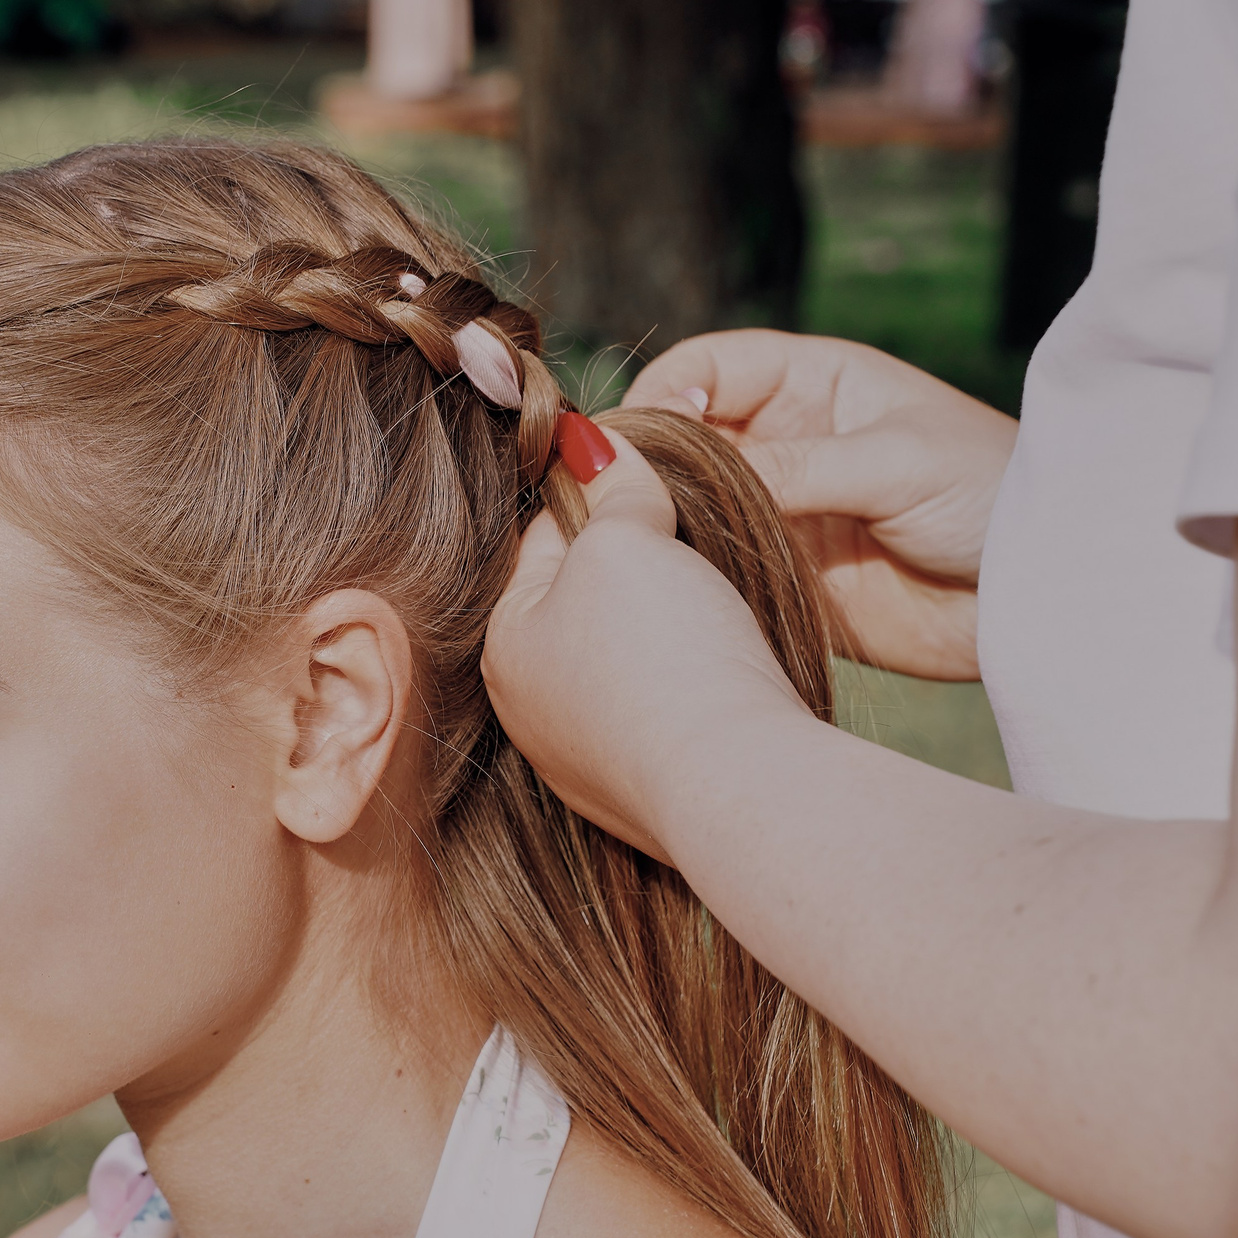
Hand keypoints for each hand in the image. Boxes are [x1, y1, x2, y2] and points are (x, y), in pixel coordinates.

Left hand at [483, 425, 811, 862]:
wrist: (737, 785)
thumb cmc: (665, 658)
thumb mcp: (627, 542)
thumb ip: (611, 486)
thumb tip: (590, 443)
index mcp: (501, 645)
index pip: (541, 538)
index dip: (600, 500)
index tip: (648, 490)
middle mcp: (528, 712)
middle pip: (582, 602)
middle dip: (635, 570)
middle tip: (688, 556)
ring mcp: (584, 762)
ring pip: (623, 660)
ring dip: (666, 629)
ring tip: (709, 618)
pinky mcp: (642, 795)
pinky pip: (660, 715)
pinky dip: (688, 688)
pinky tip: (720, 678)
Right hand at [623, 331, 1016, 680]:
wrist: (1045, 593)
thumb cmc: (990, 494)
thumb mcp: (894, 462)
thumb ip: (793, 467)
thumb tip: (684, 474)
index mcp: (810, 386)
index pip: (709, 368)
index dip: (667, 392)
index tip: (646, 435)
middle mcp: (783, 446)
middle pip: (683, 440)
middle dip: (650, 464)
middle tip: (627, 499)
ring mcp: (779, 515)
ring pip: (689, 511)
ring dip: (665, 528)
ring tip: (648, 550)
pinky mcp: (782, 583)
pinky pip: (715, 578)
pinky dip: (691, 584)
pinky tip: (678, 593)